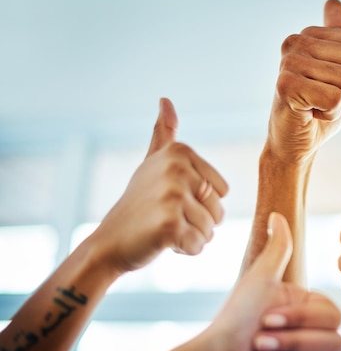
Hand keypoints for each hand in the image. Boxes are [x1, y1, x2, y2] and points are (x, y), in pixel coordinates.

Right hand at [91, 98, 228, 272]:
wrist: (108, 242)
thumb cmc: (136, 205)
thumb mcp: (151, 164)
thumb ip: (163, 135)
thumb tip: (165, 100)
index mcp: (180, 152)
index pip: (222, 190)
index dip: (201, 204)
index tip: (172, 200)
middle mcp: (177, 169)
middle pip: (218, 210)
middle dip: (198, 223)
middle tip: (166, 218)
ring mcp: (173, 196)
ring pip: (210, 230)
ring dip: (191, 237)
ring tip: (163, 229)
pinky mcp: (170, 224)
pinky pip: (199, 245)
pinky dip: (185, 250)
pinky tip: (162, 242)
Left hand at [200, 213, 340, 350]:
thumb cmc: (235, 317)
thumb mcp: (259, 279)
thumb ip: (277, 248)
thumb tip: (277, 214)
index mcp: (308, 307)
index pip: (334, 316)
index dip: (302, 320)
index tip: (267, 318)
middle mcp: (312, 332)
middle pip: (335, 343)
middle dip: (293, 343)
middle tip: (260, 340)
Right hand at [266, 0, 340, 163]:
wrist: (293, 144)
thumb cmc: (316, 109)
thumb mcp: (336, 71)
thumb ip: (338, 40)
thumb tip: (333, 1)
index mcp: (309, 34)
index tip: (330, 84)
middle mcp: (295, 41)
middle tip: (321, 98)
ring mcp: (289, 62)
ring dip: (337, 103)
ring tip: (314, 106)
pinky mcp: (286, 85)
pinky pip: (335, 99)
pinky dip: (329, 115)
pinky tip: (309, 114)